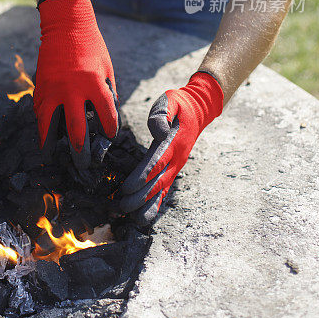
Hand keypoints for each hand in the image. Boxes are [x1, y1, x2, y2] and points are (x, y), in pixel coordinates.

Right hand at [33, 0, 117, 168]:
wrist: (66, 24)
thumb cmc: (91, 45)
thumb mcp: (107, 68)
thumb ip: (107, 92)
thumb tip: (108, 113)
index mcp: (95, 84)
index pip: (106, 116)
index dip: (109, 130)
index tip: (109, 137)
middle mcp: (73, 89)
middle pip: (76, 128)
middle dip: (80, 149)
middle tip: (83, 163)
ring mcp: (53, 88)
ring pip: (49, 123)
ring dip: (50, 142)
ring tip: (51, 156)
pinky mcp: (41, 85)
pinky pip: (40, 109)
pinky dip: (41, 122)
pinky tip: (43, 133)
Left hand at [119, 72, 222, 226]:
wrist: (198, 110)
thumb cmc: (179, 104)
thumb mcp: (171, 100)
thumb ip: (162, 114)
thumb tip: (158, 131)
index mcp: (174, 142)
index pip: (156, 162)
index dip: (142, 177)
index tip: (127, 188)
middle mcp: (177, 158)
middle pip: (157, 182)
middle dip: (139, 196)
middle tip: (119, 206)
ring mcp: (177, 166)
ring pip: (161, 190)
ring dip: (145, 205)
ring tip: (129, 217)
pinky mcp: (174, 169)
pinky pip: (165, 190)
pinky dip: (154, 204)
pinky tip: (143, 217)